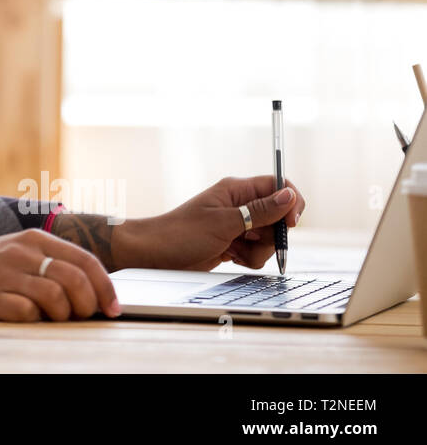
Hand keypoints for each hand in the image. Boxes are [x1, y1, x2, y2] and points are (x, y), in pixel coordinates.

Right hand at [0, 229, 122, 320]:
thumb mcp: (15, 253)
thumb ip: (49, 263)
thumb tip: (91, 291)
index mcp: (33, 239)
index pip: (85, 259)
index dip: (106, 287)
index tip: (113, 309)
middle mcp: (21, 253)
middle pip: (76, 279)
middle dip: (89, 305)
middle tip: (83, 317)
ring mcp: (4, 274)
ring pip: (57, 297)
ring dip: (63, 315)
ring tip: (52, 318)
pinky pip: (27, 313)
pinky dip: (34, 320)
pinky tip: (24, 317)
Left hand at [121, 175, 305, 271]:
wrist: (154, 255)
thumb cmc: (181, 234)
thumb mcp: (224, 223)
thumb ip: (259, 211)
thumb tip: (289, 196)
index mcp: (236, 190)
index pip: (278, 186)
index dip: (291, 203)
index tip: (291, 224)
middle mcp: (238, 205)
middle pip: (278, 217)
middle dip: (272, 235)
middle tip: (250, 241)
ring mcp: (236, 225)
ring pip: (268, 238)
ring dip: (258, 251)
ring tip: (234, 251)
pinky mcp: (233, 243)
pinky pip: (256, 252)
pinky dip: (248, 258)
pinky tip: (230, 258)